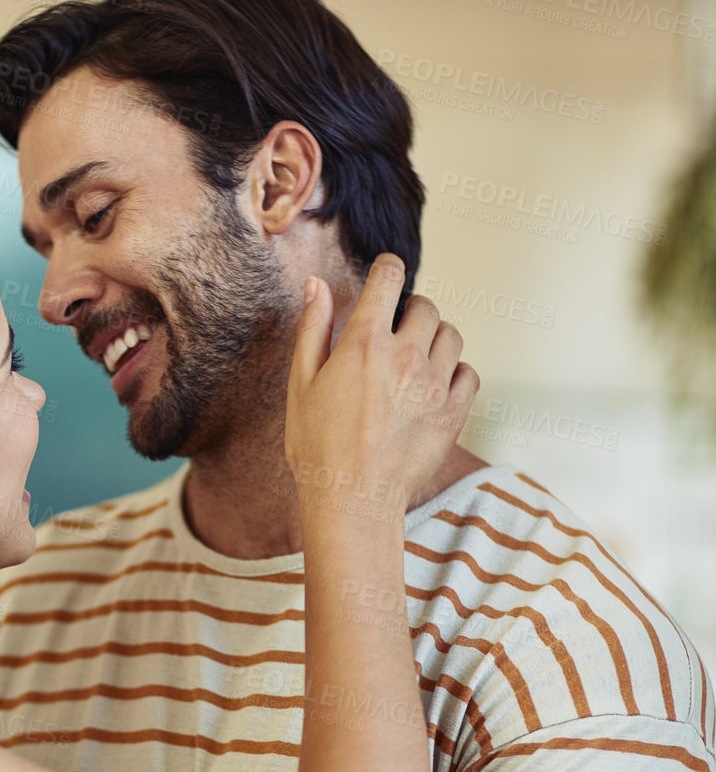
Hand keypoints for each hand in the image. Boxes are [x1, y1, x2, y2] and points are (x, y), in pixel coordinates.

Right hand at [284, 252, 478, 518]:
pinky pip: (469, 373)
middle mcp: (405, 356)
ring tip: (415, 360)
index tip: (386, 276)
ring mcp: (434, 385)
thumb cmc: (319, 449)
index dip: (387, 270)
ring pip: (451, 336)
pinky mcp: (453, 412)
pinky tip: (434, 386)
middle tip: (396, 333)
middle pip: (426, 307)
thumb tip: (318, 286)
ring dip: (435, 339)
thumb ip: (313, 329)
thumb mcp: (301, 384)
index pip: (390, 277)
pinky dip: (456, 373)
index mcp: (365, 342)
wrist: (352, 501)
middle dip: (411, 311)